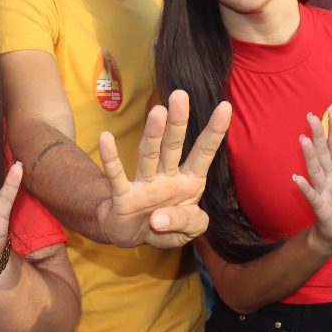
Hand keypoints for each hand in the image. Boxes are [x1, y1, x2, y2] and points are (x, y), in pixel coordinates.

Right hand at [95, 90, 231, 248]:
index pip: (204, 153)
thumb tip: (157, 218)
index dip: (214, 132)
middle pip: (173, 146)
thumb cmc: (168, 226)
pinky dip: (111, 159)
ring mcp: (144, 184)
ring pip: (149, 155)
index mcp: (189, 181)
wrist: (134, 236)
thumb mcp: (190, 230)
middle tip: (180, 94)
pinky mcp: (123, 195)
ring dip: (153, 135)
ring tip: (158, 112)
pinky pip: (117, 176)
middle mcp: (167, 177)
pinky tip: (106, 138)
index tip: (226, 106)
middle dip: (178, 122)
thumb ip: (186, 223)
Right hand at [294, 111, 331, 249]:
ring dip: (310, 155)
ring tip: (304, 140)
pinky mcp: (319, 205)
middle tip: (311, 116)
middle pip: (322, 152)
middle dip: (318, 134)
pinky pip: (311, 195)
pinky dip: (304, 187)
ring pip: (315, 169)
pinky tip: (296, 178)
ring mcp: (322, 189)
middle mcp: (329, 176)